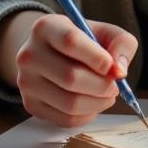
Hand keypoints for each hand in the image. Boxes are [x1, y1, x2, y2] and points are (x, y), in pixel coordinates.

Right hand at [0, 10, 138, 128]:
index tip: (112, 67)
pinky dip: (87, 115)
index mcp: (45, 27)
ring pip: (69, 103)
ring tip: (107, 94)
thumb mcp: (105, 32)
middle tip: (115, 86)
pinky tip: (92, 102)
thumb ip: (121, 44)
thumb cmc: (83, 42)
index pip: (70, 42)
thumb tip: (119, 71)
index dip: (96, 57)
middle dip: (102, 86)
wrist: (51, 53)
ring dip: (98, 103)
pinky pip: (65, 119)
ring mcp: (26, 82)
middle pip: (70, 77)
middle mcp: (29, 54)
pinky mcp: (31, 104)